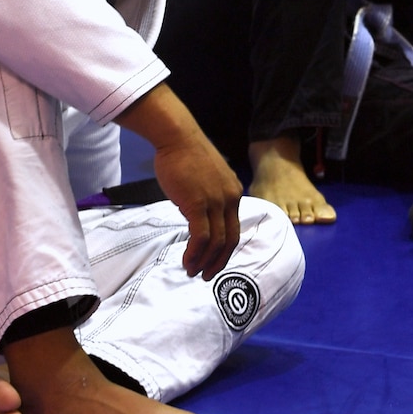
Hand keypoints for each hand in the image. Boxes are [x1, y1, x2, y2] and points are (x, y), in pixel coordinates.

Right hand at [153, 131, 242, 278]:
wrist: (177, 138)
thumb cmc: (185, 155)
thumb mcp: (205, 179)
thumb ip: (207, 197)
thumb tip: (195, 215)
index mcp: (234, 193)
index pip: (234, 228)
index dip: (224, 249)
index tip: (214, 261)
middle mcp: (230, 199)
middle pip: (230, 239)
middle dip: (219, 261)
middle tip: (206, 275)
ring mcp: (216, 202)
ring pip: (216, 242)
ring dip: (204, 261)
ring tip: (192, 271)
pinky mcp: (199, 204)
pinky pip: (201, 236)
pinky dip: (195, 252)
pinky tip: (187, 260)